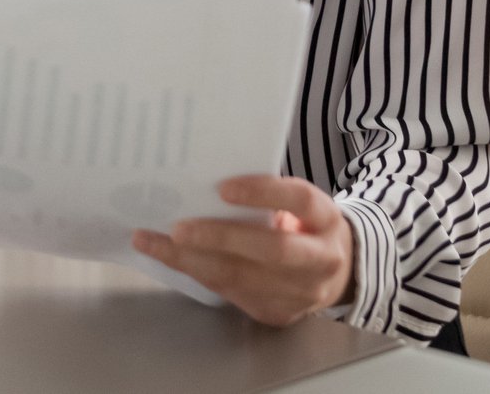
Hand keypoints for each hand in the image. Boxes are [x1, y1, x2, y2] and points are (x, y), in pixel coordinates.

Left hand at [131, 175, 356, 326]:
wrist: (338, 273)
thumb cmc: (304, 225)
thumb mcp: (299, 204)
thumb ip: (266, 193)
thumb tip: (202, 176)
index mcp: (326, 219)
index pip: (300, 201)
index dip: (263, 192)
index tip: (223, 187)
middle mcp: (321, 259)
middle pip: (272, 250)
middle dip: (220, 238)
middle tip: (177, 227)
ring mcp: (302, 293)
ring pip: (243, 279)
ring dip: (191, 261)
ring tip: (152, 242)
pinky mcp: (279, 313)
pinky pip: (232, 294)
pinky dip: (196, 274)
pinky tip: (169, 259)